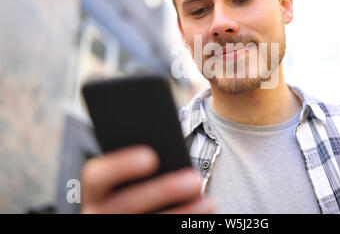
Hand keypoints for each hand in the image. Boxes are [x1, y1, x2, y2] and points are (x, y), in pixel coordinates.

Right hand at [80, 145, 215, 213]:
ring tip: (210, 202)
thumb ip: (143, 165)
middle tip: (195, 179)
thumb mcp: (132, 179)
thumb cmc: (138, 191)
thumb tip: (169, 149)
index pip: (96, 176)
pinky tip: (204, 218)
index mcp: (95, 192)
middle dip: (163, 190)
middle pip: (126, 204)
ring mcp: (115, 231)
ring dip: (182, 214)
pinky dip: (183, 226)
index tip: (151, 157)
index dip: (120, 165)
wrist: (132, 216)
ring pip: (147, 224)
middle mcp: (98, 215)